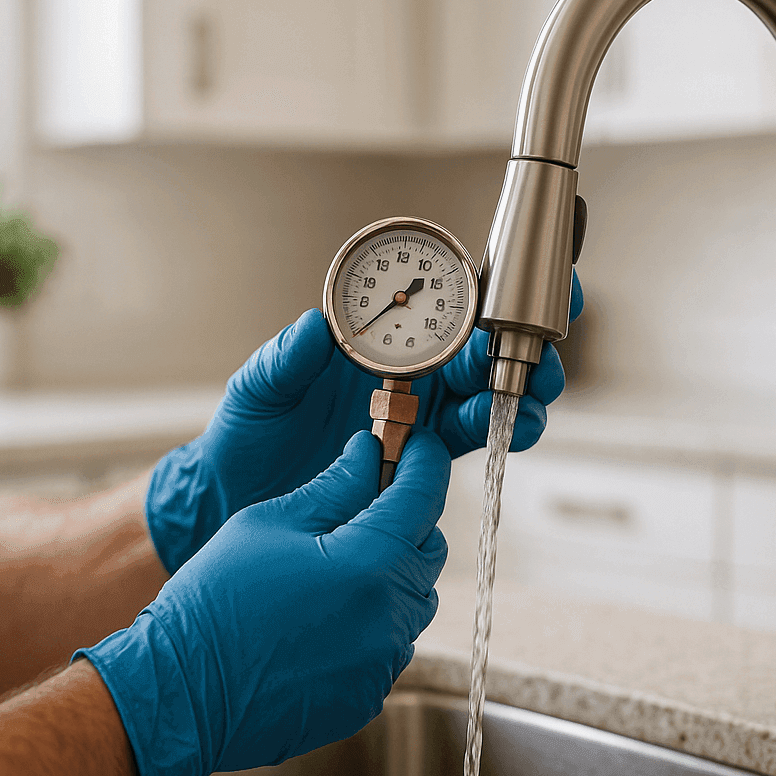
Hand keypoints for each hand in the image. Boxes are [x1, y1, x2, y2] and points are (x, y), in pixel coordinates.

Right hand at [81, 430, 448, 775]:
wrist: (179, 694)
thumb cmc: (215, 599)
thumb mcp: (269, 524)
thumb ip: (334, 487)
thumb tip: (368, 454)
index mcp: (370, 563)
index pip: (425, 497)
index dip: (426, 462)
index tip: (417, 445)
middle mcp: (391, 618)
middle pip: (427, 551)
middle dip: (405, 520)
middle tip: (362, 504)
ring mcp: (381, 665)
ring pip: (411, 602)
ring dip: (388, 575)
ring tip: (330, 568)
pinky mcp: (366, 697)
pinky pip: (387, 646)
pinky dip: (369, 622)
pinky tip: (317, 618)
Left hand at [146, 270, 581, 572]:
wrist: (237, 503)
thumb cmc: (243, 438)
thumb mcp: (255, 392)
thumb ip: (281, 360)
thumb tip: (312, 326)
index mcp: (369, 339)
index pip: (434, 298)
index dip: (484, 283)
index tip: (521, 272)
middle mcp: (403, 370)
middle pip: (478, 343)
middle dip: (520, 337)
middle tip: (538, 344)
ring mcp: (417, 414)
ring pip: (486, 390)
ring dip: (518, 385)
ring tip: (534, 390)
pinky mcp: (422, 457)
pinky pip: (470, 438)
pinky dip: (501, 429)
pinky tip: (514, 425)